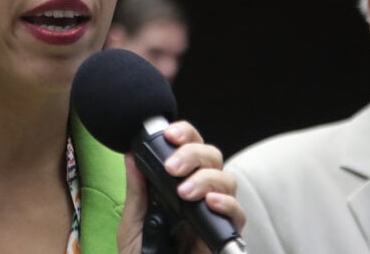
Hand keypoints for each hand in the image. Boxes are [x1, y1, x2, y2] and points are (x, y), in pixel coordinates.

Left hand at [117, 120, 244, 253]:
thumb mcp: (132, 222)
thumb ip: (137, 191)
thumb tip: (131, 154)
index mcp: (177, 185)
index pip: (190, 148)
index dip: (184, 134)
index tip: (168, 134)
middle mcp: (199, 194)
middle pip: (212, 157)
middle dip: (194, 154)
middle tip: (172, 167)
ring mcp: (213, 213)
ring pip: (227, 180)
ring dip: (206, 179)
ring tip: (184, 192)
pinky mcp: (224, 235)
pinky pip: (237, 215)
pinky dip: (226, 205)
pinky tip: (210, 204)